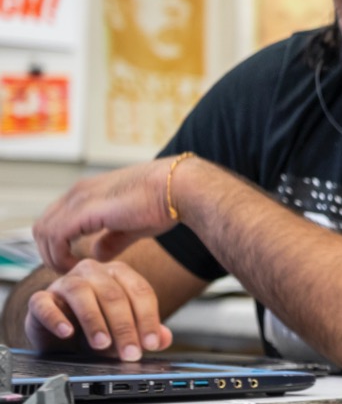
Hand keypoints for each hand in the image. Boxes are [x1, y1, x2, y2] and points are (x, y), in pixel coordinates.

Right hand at [25, 259, 173, 361]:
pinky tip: (67, 332)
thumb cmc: (96, 326)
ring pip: (81, 293)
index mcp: (119, 274)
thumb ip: (145, 331)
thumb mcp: (124, 330)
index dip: (148, 319)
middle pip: (113, 294)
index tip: (151, 344)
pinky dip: (56, 318)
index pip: (140, 291)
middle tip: (129, 352)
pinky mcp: (41, 298)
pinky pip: (44, 303)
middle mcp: (93, 272)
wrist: (60, 334)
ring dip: (94, 320)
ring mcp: (65, 282)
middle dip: (124, 327)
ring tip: (102, 344)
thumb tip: (164, 339)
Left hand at [33, 159, 178, 271]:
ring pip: (43, 231)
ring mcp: (79, 199)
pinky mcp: (84, 210)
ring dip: (52, 255)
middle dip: (49, 252)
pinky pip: (55, 236)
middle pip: (42, 225)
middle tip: (67, 271)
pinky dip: (59, 254)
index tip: (72, 264)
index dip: (57, 245)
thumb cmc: (165, 203)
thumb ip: (112, 240)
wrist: (180, 188)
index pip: (55, 219)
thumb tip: (97, 254)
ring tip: (71, 271)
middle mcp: (78, 192)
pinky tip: (77, 265)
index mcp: (89, 193)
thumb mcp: (132, 226)